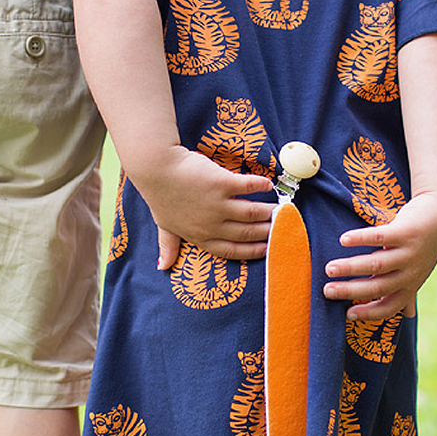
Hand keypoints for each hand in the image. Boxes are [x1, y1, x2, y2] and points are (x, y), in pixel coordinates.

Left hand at [131, 146, 273, 268]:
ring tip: (280, 210)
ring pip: (251, 212)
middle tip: (280, 228)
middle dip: (266, 232)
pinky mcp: (221, 183)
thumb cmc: (160, 196)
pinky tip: (269, 185)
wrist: (156, 169)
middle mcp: (212, 224)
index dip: (251, 251)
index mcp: (200, 236)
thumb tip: (163, 266)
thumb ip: (169, 245)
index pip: (231, 250)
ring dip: (268, 212)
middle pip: (246, 233)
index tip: (267, 250)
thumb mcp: (165, 225)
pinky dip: (260, 185)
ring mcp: (217, 204)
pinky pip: (247, 186)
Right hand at [321, 192, 436, 320]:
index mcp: (411, 285)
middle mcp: (411, 272)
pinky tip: (343, 240)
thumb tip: (408, 316)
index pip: (390, 306)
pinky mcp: (406, 232)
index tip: (347, 314)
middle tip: (327, 291)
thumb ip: (410, 291)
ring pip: (377, 264)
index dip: (369, 312)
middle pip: (378, 287)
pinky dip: (360, 239)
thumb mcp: (419, 271)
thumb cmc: (423, 245)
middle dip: (350, 291)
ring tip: (329, 268)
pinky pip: (380, 237)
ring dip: (350, 267)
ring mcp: (409, 252)